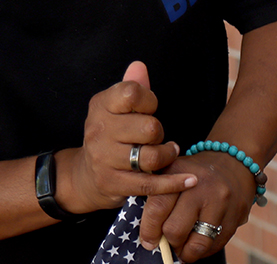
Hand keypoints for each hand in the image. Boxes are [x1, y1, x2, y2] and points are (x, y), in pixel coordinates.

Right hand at [55, 62, 197, 214]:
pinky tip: (190, 180)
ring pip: (151, 157)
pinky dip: (175, 183)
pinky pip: (151, 184)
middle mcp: (100, 130)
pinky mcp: (114, 183)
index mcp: (101, 105)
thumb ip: (131, 88)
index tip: (150, 110)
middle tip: (157, 138)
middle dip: (160, 133)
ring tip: (168, 153)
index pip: (132, 94)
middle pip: (149, 128)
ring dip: (167, 156)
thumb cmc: (110, 137)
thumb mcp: (115, 108)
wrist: (86, 175)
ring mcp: (105, 159)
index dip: (150, 101)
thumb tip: (140, 66)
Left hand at [138, 150, 256, 261]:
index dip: (149, 230)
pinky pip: (215, 246)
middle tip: (167, 244)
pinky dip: (203, 252)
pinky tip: (197, 245)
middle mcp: (202, 187)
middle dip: (168, 243)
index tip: (148, 242)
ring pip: (197, 244)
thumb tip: (148, 233)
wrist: (234, 163)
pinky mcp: (236, 218)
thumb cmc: (194, 173)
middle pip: (176, 230)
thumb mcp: (172, 171)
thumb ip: (156, 194)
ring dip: (186, 253)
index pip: (158, 207)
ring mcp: (222, 203)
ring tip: (182, 250)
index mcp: (180, 172)